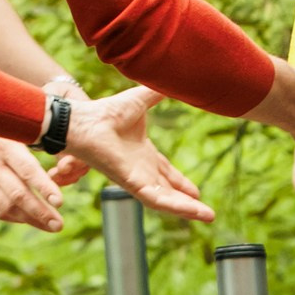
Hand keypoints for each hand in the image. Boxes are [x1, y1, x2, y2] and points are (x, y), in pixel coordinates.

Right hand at [0, 122, 70, 233]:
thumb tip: (61, 153)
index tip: (60, 202)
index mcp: (5, 147)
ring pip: (7, 207)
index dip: (44, 187)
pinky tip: (29, 220)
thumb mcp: (12, 126)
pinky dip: (14, 217)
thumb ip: (34, 141)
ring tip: (51, 226)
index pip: (27, 170)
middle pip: (18, 195)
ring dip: (30, 220)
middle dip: (41, 213)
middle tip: (59, 224)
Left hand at [62, 85, 212, 221]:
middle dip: (188, 202)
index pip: (166, 173)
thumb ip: (157, 93)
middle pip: (169, 191)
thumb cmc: (106, 111)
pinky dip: (176, 207)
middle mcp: (140, 169)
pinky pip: (157, 200)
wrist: (86, 120)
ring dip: (187, 209)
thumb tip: (174, 77)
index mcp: (142, 154)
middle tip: (207, 214)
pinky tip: (194, 211)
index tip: (195, 191)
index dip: (181, 183)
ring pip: (166, 200)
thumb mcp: (141, 100)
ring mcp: (136, 179)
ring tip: (208, 217)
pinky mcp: (131, 184)